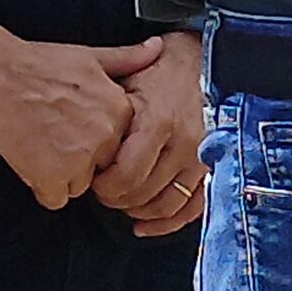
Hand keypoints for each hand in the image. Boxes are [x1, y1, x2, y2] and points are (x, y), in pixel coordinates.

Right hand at [0, 19, 134, 212]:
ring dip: (60, 174)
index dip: (97, 140)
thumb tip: (158, 47)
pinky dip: (41, 186)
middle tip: (53, 133)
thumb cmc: (38, 63)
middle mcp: (105, 138)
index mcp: (119, 111)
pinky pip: (55, 199)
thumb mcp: (91, 56)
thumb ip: (128, 60)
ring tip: (40, 143)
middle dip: (80, 159)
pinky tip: (30, 159)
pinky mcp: (50, 177)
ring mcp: (78, 160)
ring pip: (79, 186)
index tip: (76, 124)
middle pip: (101, 169)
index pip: (121, 146)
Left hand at [98, 32, 209, 235]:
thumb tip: (82, 145)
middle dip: (116, 198)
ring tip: (122, 201)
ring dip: (138, 211)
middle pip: (142, 193)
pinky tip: (144, 226)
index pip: (126, 175)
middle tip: (103, 190)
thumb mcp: (126, 83)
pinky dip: (167, 223)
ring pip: (165, 205)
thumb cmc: (157, 74)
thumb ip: (107, 114)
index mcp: (158, 122)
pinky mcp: (210, 169)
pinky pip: (191, 208)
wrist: (200, 64)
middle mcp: (183, 144)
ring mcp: (200, 159)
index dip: (103, 185)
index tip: (93, 178)